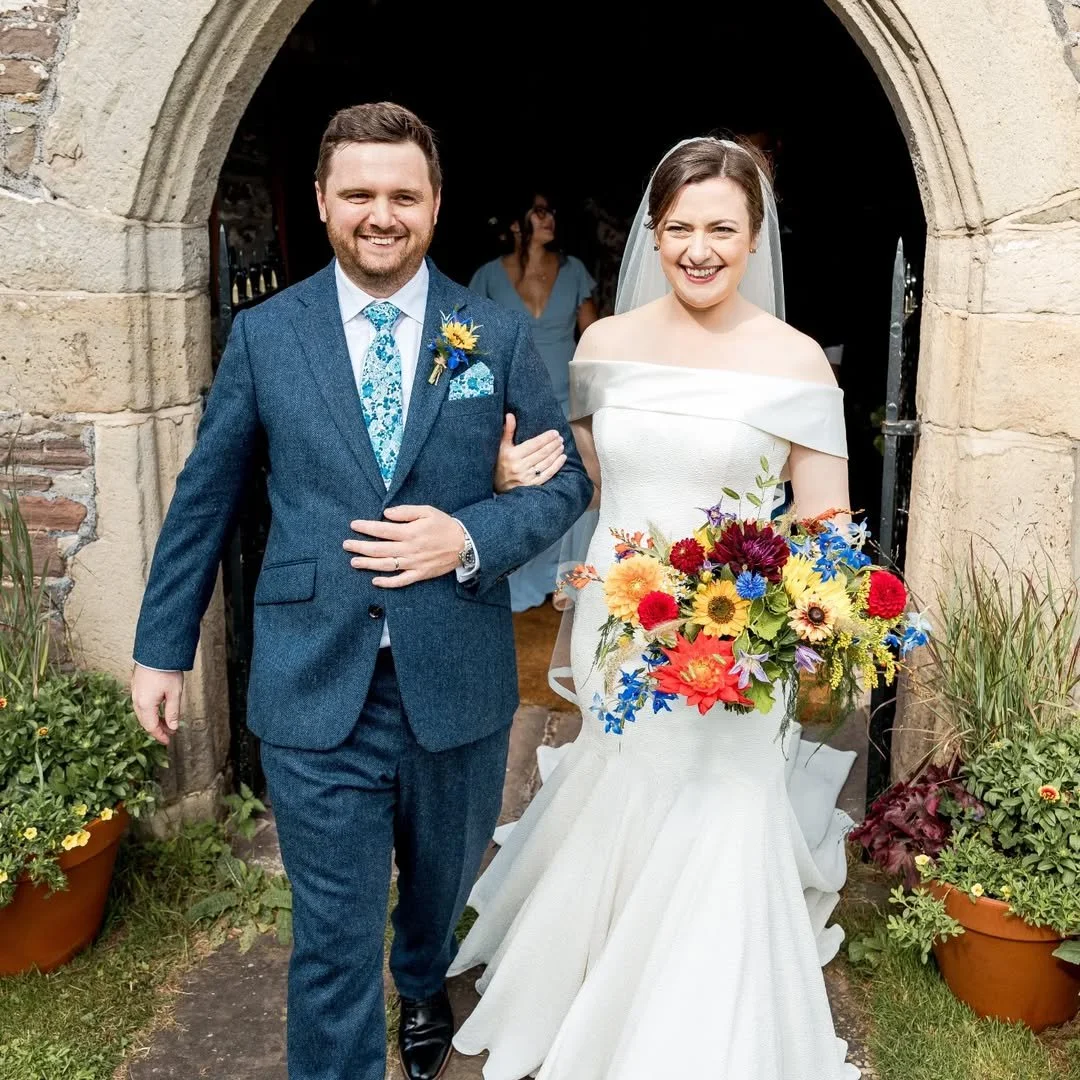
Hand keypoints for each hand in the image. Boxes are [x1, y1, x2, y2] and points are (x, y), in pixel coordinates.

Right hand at [131, 665, 183, 745]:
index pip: (151, 727)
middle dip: (157, 729)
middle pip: (145, 721)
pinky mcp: (136, 686)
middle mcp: (137, 700)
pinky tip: (158, 709)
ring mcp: (134, 693)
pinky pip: (140, 704)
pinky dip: (149, 711)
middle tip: (169, 733)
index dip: (160, 736)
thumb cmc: (166, 671)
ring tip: (166, 722)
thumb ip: (173, 712)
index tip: (168, 741)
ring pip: (142, 713)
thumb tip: (172, 728)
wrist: (156, 651)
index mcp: (145, 705)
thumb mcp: (174, 694)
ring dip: (153, 720)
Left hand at [344, 505, 466, 587]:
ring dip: (368, 564)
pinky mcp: (420, 574)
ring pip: (386, 565)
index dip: (366, 528)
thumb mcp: (427, 511)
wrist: (465, 544)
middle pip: (379, 549)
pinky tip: (375, 581)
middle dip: (360, 547)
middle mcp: (409, 549)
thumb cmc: (445, 525)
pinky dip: (387, 582)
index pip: (382, 530)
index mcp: (410, 532)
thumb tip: (386, 513)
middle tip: (346, 545)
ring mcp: (414, 564)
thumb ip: (406, 511)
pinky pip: (401, 581)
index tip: (353, 525)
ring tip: (354, 562)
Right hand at [494, 413, 564, 493]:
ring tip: (561, 446)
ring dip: (556, 453)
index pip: (534, 444)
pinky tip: (562, 458)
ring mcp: (526, 477)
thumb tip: (510, 415)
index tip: (555, 433)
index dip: (546, 438)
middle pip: (542, 453)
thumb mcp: (502, 446)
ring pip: (546, 462)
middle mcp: (520, 466)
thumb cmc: (500, 462)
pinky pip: (547, 474)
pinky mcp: (532, 485)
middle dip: (553, 444)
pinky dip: (557, 466)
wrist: (498, 485)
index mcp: (513, 455)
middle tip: (560, 438)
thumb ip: (507, 430)